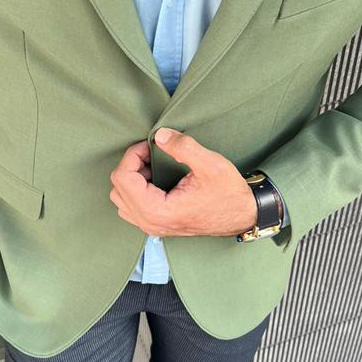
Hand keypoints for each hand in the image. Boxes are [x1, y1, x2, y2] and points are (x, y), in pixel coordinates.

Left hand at [108, 128, 257, 236]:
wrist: (243, 215)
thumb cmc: (229, 193)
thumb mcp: (210, 164)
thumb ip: (182, 147)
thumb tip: (159, 135)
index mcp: (158, 211)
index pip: (123, 178)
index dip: (132, 155)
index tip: (150, 145)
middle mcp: (150, 223)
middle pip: (118, 187)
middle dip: (132, 165)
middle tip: (152, 153)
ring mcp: (152, 226)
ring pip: (121, 197)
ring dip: (133, 177)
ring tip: (154, 165)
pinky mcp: (156, 224)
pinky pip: (130, 205)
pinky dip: (136, 189)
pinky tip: (156, 178)